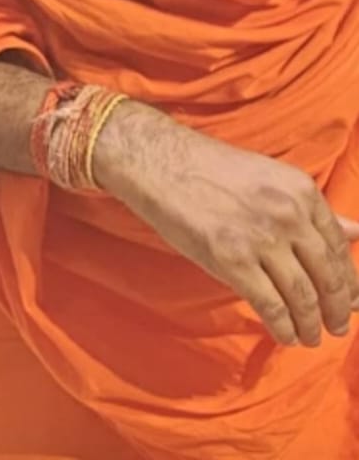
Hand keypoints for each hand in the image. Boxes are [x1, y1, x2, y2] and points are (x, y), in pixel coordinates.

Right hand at [93, 100, 358, 346]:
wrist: (163, 164)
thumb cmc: (214, 171)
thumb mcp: (271, 179)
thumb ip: (312, 210)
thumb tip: (356, 232)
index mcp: (301, 190)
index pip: (339, 246)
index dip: (350, 281)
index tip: (353, 300)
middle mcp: (288, 213)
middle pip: (328, 275)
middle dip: (338, 309)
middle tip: (338, 327)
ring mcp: (261, 237)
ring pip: (303, 295)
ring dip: (311, 324)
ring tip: (311, 338)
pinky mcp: (233, 260)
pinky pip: (271, 305)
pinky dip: (283, 327)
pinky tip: (285, 336)